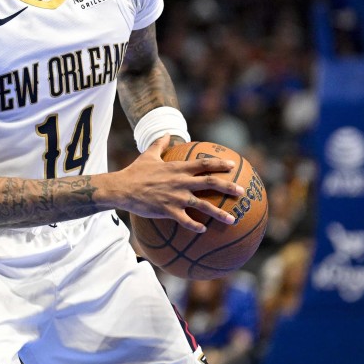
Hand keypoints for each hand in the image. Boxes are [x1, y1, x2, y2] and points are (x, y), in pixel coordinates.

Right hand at [116, 135, 243, 231]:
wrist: (122, 188)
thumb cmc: (135, 172)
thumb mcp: (148, 155)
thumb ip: (159, 144)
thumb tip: (166, 133)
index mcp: (177, 168)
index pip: (203, 164)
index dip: (219, 164)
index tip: (232, 166)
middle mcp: (180, 182)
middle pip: (210, 183)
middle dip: (228, 187)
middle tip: (241, 191)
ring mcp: (175, 197)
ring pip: (203, 205)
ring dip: (219, 213)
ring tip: (232, 219)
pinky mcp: (168, 210)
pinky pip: (186, 220)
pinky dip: (196, 226)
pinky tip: (204, 230)